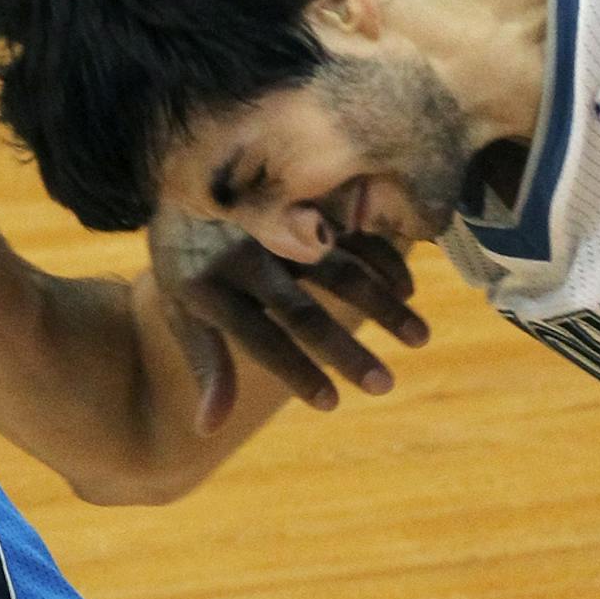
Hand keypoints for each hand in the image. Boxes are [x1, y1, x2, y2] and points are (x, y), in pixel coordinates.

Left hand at [148, 212, 428, 425]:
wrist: (180, 168)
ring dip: (382, 304)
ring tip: (420, 338)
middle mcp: (248, 257)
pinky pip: (350, 233)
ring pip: (339, 269)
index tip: (332, 404)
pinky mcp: (303, 205)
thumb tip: (207, 430)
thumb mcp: (181, 308)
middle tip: (384, 386)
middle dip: (346, 350)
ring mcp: (279, 226)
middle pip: (303, 311)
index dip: (294, 371)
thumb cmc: (185, 258)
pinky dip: (382, 259)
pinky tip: (408, 289)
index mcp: (211, 287)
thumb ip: (206, 365)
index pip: (259, 338)